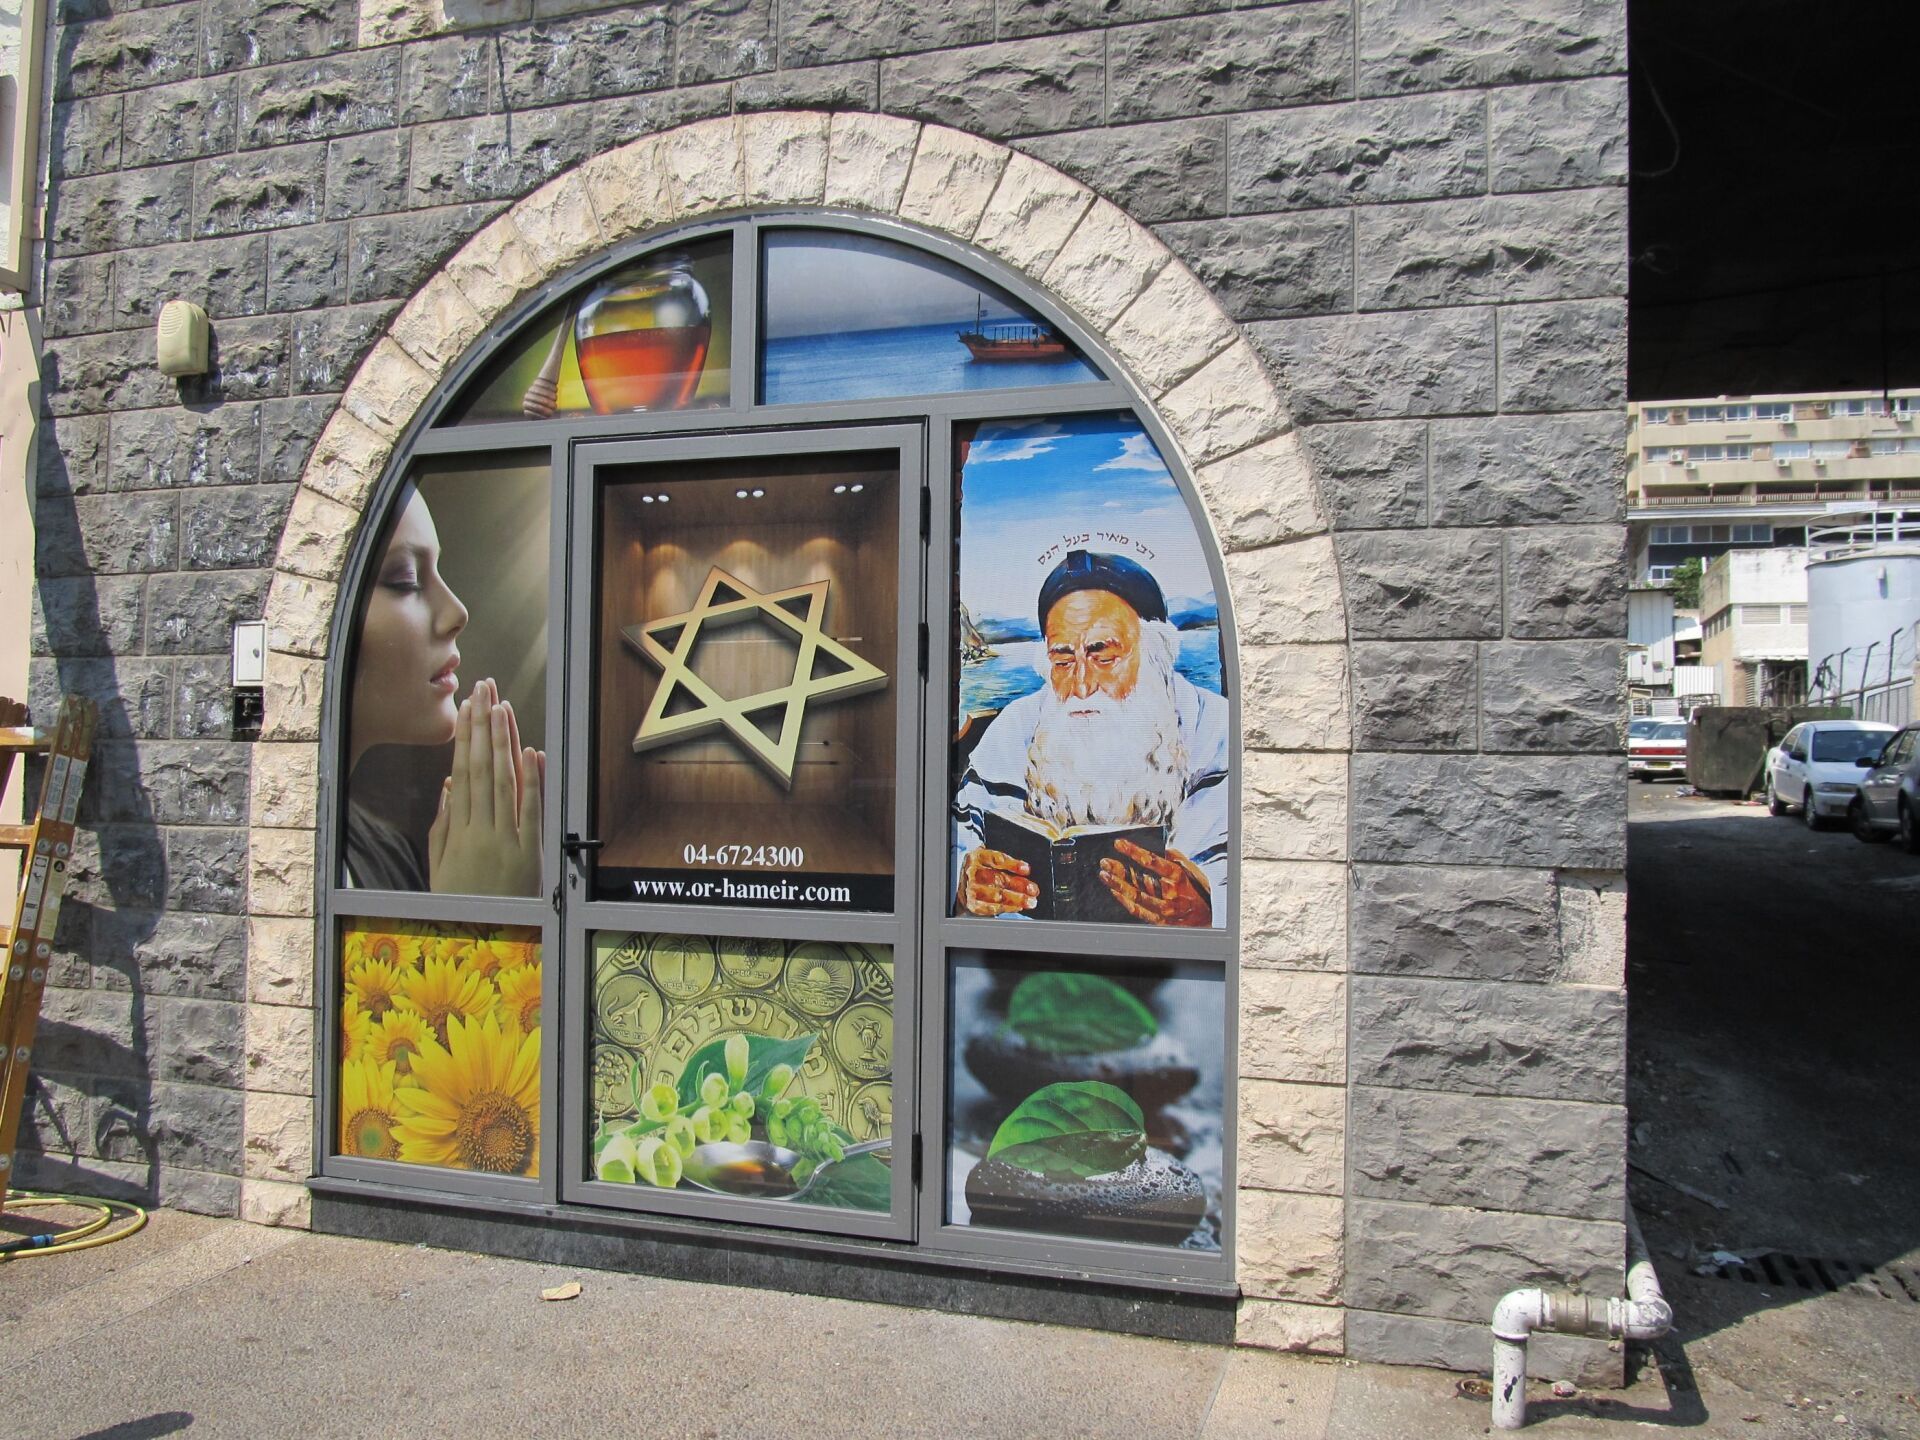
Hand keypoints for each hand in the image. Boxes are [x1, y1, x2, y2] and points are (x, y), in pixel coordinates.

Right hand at [428, 678, 544, 896]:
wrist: (484, 935)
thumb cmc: (462, 901)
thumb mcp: (440, 865)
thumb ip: (443, 825)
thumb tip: (449, 785)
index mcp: (457, 831)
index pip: (463, 771)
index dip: (465, 737)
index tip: (468, 707)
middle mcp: (480, 831)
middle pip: (482, 768)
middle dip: (483, 726)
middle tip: (485, 689)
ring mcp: (506, 841)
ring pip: (504, 782)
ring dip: (504, 742)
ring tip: (502, 707)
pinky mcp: (530, 854)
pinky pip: (531, 812)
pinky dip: (532, 781)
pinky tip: (531, 752)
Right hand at [957, 847, 1037, 915]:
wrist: (961, 884)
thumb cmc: (981, 871)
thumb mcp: (989, 862)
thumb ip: (1006, 865)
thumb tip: (1027, 873)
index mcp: (977, 857)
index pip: (995, 859)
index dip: (1012, 864)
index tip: (1027, 869)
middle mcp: (972, 873)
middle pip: (997, 879)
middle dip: (1018, 885)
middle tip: (1033, 889)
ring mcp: (971, 889)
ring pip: (996, 895)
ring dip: (1016, 899)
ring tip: (1030, 901)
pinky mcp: (972, 904)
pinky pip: (991, 908)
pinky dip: (1006, 908)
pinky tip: (1017, 907)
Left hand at [1099, 839, 1210, 926]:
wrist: (1207, 918)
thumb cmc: (1199, 891)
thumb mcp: (1193, 871)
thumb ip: (1178, 859)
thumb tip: (1163, 848)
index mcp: (1179, 877)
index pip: (1153, 861)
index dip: (1134, 851)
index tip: (1119, 844)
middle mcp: (1171, 894)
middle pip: (1140, 882)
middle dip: (1120, 871)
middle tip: (1105, 862)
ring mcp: (1165, 910)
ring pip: (1137, 898)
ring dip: (1118, 886)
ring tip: (1105, 875)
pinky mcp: (1160, 921)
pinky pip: (1139, 912)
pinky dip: (1125, 901)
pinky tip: (1115, 892)